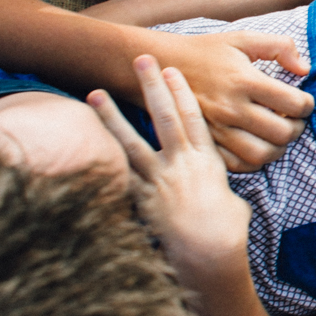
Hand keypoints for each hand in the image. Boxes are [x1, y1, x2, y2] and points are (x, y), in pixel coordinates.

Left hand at [90, 56, 250, 273]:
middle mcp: (181, 164)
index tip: (172, 70)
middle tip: (140, 60)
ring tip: (95, 93)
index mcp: (206, 161)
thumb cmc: (228, 231)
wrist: (211, 254)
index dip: (182, 91)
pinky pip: (118, 176)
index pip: (193, 117)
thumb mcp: (232, 201)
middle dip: (152, 86)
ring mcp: (158, 180)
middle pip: (164, 117)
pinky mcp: (141, 200)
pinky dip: (102, 160)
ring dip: (111, 116)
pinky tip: (84, 145)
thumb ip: (218, 186)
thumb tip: (216, 188)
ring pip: (131, 141)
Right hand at [148, 29, 315, 171]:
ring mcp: (217, 128)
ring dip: (278, 147)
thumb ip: (280, 46)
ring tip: (277, 134)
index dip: (307, 104)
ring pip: (262, 154)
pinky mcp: (206, 141)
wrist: (162, 65)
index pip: (294, 103)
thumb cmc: (207, 51)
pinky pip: (238, 165)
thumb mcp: (243, 38)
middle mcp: (232, 107)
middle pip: (282, 133)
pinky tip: (257, 144)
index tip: (303, 101)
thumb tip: (304, 69)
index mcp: (244, 80)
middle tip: (293, 120)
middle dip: (297, 128)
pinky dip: (254, 160)